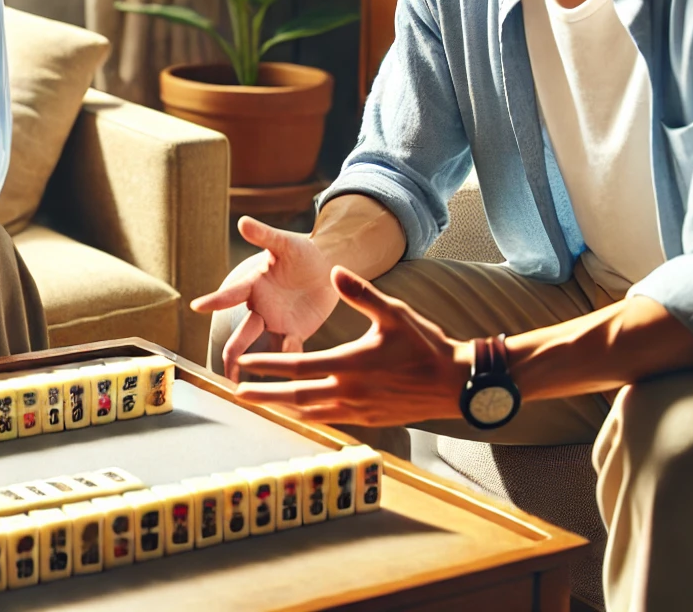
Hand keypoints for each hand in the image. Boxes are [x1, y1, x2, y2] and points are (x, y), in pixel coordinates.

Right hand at [190, 217, 343, 383]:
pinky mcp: (296, 331)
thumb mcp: (284, 243)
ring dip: (254, 365)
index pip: (231, 295)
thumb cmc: (302, 251)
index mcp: (254, 286)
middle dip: (233, 351)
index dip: (215, 300)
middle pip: (243, 333)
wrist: (327, 265)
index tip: (197, 306)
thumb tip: (242, 221)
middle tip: (225, 368)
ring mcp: (277, 322)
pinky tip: (284, 382)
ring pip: (261, 348)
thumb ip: (264, 235)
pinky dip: (285, 363)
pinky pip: (288, 350)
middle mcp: (261, 308)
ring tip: (244, 386)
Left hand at [233, 267, 470, 425]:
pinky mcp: (369, 420)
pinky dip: (309, 416)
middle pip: (296, 396)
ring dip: (283, 408)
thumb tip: (335, 271)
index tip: (246, 364)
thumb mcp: (394, 312)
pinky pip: (330, 419)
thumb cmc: (426, 345)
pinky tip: (301, 412)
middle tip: (238, 393)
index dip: (268, 365)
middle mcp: (349, 391)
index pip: (298, 366)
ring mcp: (358, 409)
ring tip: (262, 404)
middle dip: (265, 394)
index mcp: (350, 363)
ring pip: (311, 411)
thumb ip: (362, 294)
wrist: (454, 383)